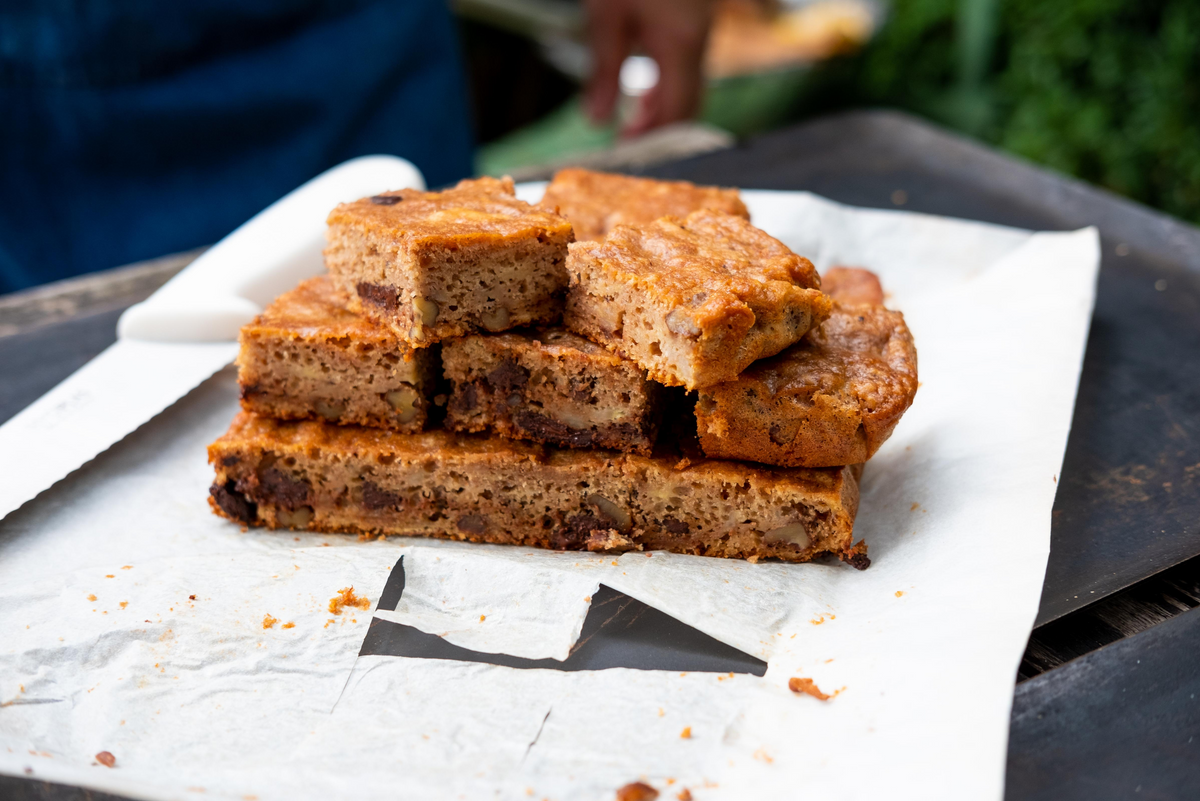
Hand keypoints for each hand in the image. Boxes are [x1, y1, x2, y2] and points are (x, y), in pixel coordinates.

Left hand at [585, 0, 713, 135]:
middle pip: (689, 102)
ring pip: (691, 83)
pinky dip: (669, 83)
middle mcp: (699, 36)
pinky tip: (647, 84)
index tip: (627, 150)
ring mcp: (701, 25)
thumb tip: (598, 119)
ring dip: (664, 105)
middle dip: (660, 127)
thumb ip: (604, 69)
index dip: (654, 138)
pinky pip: (688, 62)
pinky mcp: (695, 16)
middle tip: (628, 141)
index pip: (677, 111)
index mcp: (681, 42)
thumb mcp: (606, 14)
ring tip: (634, 118)